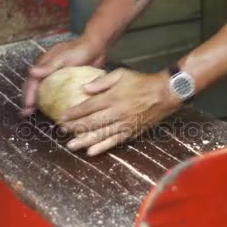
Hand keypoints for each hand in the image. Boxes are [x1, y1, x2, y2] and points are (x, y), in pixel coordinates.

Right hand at [22, 35, 106, 115]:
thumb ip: (48, 66)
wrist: (96, 47)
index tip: (28, 106)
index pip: (32, 81)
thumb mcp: (63, 57)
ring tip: (33, 114)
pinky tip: (50, 108)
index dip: (28, 94)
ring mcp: (54, 75)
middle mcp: (46, 70)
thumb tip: (31, 73)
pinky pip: (53, 91)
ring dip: (37, 101)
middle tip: (26, 113)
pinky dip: (49, 99)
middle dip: (29, 99)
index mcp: (43, 64)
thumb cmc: (79, 50)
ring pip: (41, 89)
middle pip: (33, 86)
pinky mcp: (64, 80)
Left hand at [60, 68, 181, 155]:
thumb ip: (101, 81)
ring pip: (101, 134)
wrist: (165, 93)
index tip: (63, 117)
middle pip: (92, 122)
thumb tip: (84, 88)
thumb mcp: (121, 74)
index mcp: (113, 97)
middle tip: (62, 131)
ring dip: (84, 141)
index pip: (89, 106)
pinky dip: (102, 147)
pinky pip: (115, 141)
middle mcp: (117, 112)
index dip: (75, 112)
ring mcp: (124, 124)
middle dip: (75, 127)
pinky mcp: (131, 132)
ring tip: (71, 145)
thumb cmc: (142, 81)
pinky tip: (91, 152)